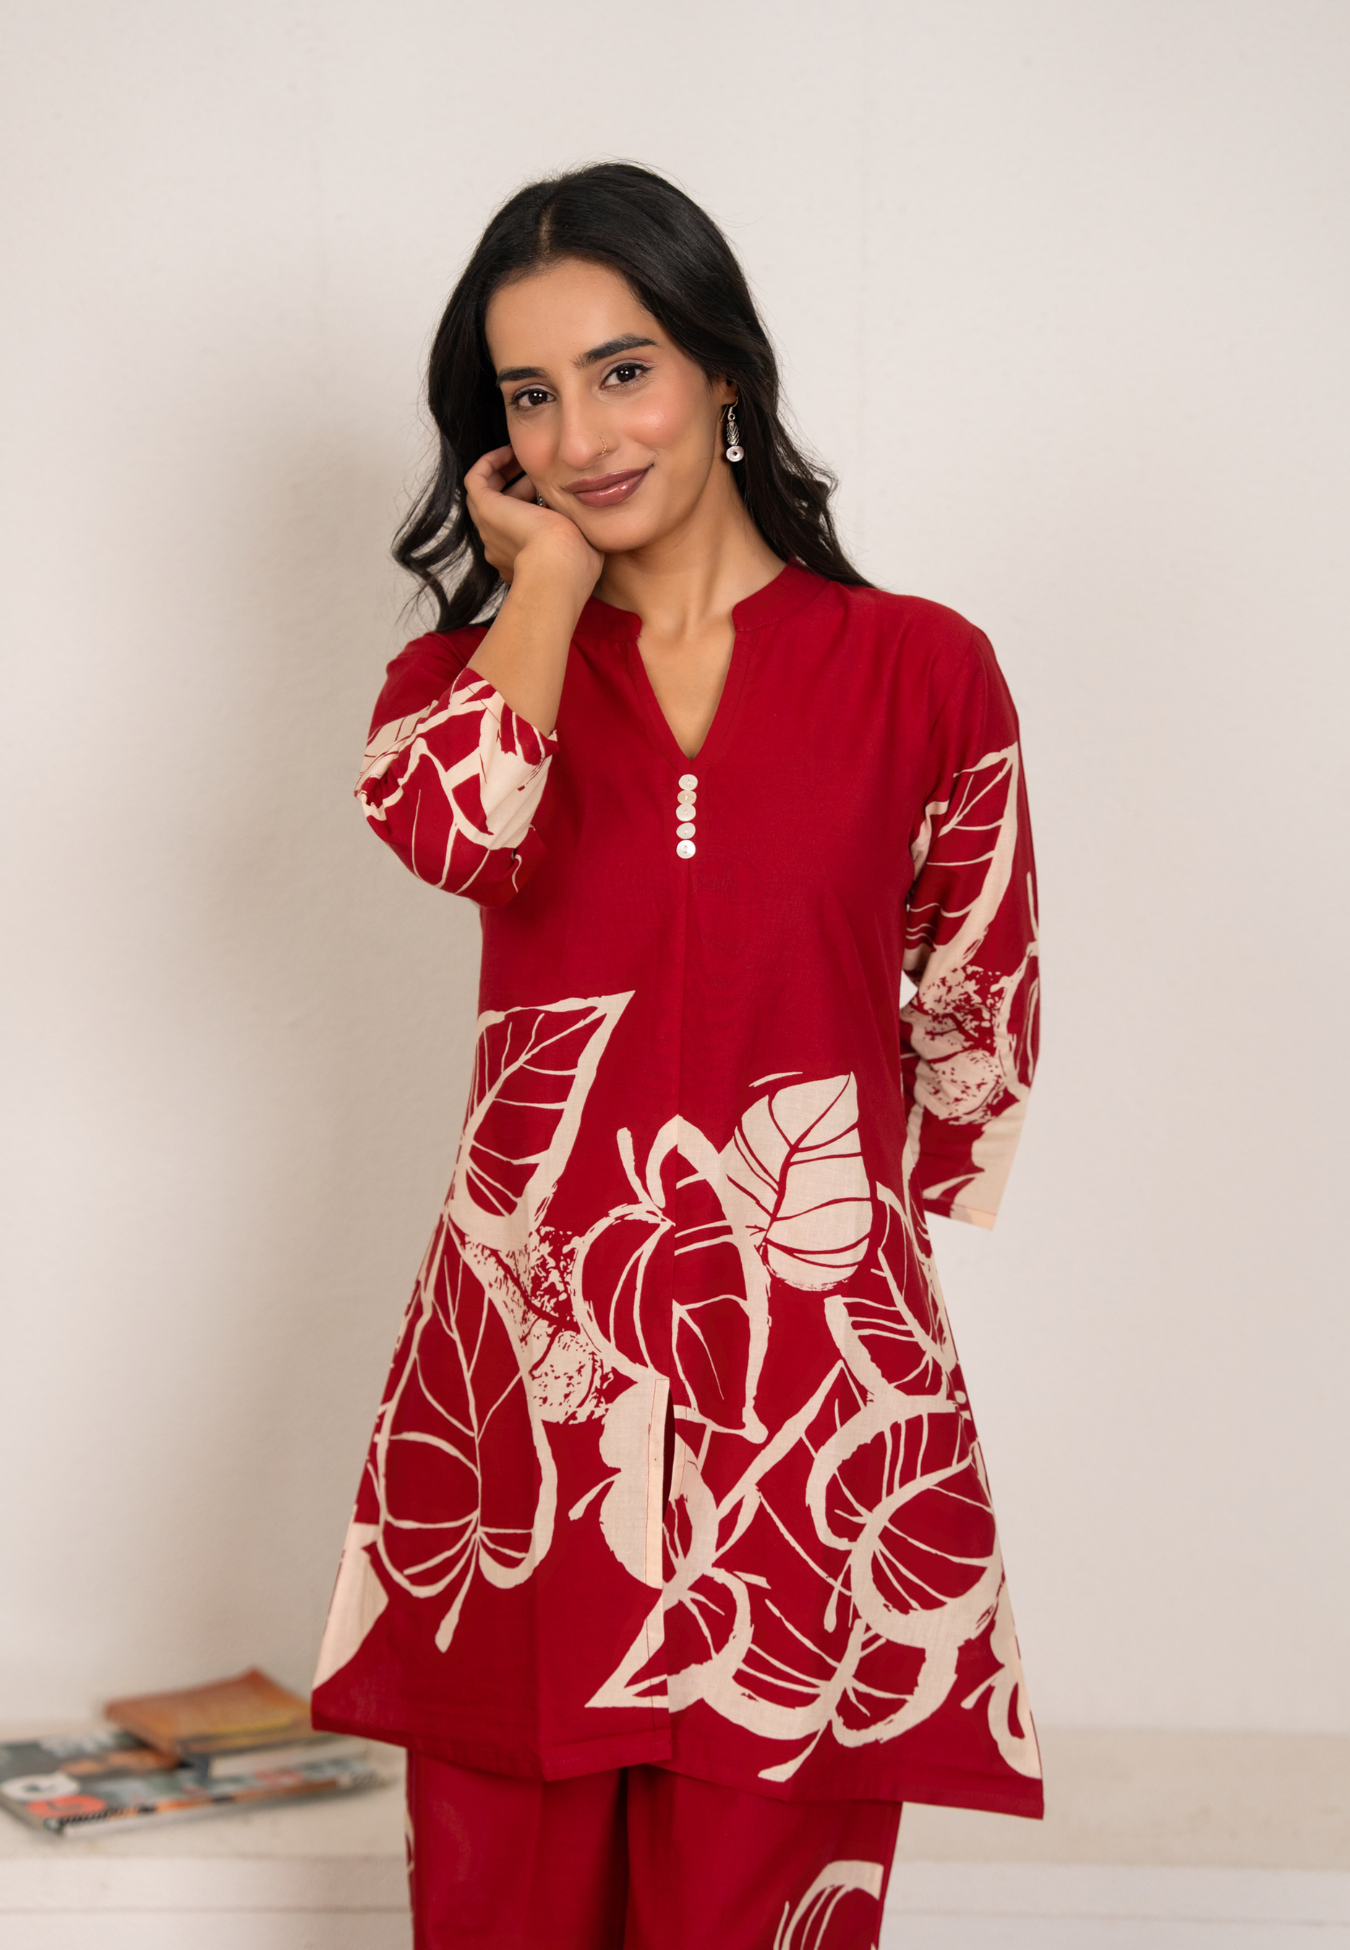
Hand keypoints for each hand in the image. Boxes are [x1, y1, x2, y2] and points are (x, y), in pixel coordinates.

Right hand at [464, 445, 601, 598]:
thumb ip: (583, 531)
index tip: (551, 491)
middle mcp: (500, 545)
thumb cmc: (577, 564)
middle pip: (500, 510)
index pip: (520, 529)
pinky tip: (508, 452)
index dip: (533, 505)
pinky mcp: (486, 509)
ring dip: (501, 473)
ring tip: (519, 456)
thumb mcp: (583, 546)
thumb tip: (591, 518)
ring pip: (485, 495)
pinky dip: (489, 463)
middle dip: (516, 486)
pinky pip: (475, 480)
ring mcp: (490, 528)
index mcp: (522, 558)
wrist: (559, 567)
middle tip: (535, 469)